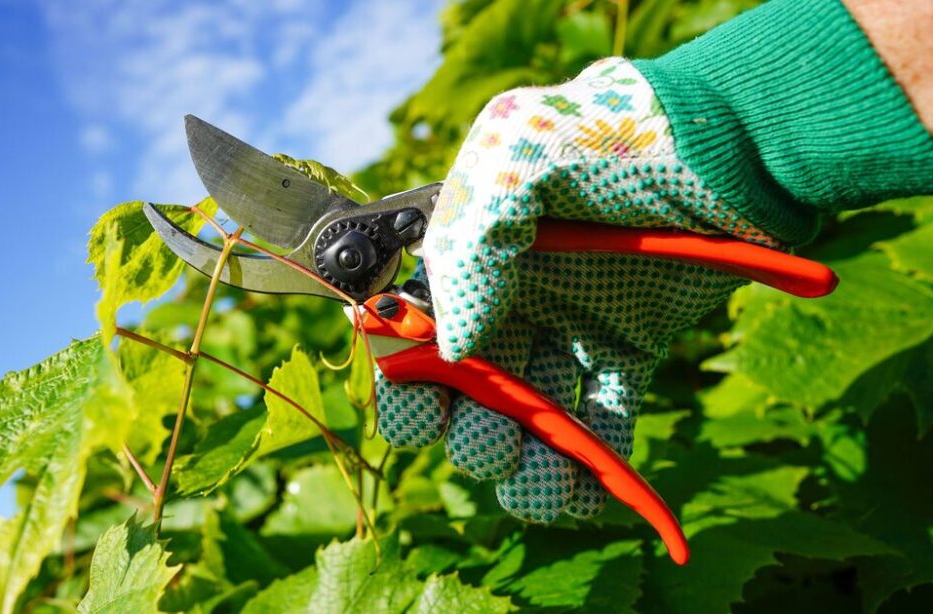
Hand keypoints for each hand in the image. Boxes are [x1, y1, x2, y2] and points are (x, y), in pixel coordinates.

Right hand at [376, 58, 780, 521]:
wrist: (735, 139)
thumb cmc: (621, 132)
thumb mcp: (524, 150)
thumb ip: (472, 240)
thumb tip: (454, 348)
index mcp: (469, 251)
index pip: (412, 329)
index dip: (406, 376)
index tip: (423, 404)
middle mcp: (511, 293)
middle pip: (466, 386)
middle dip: (466, 430)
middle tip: (493, 442)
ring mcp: (569, 322)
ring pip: (529, 413)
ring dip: (523, 463)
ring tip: (539, 482)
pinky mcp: (629, 346)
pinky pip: (601, 417)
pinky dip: (592, 467)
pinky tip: (586, 495)